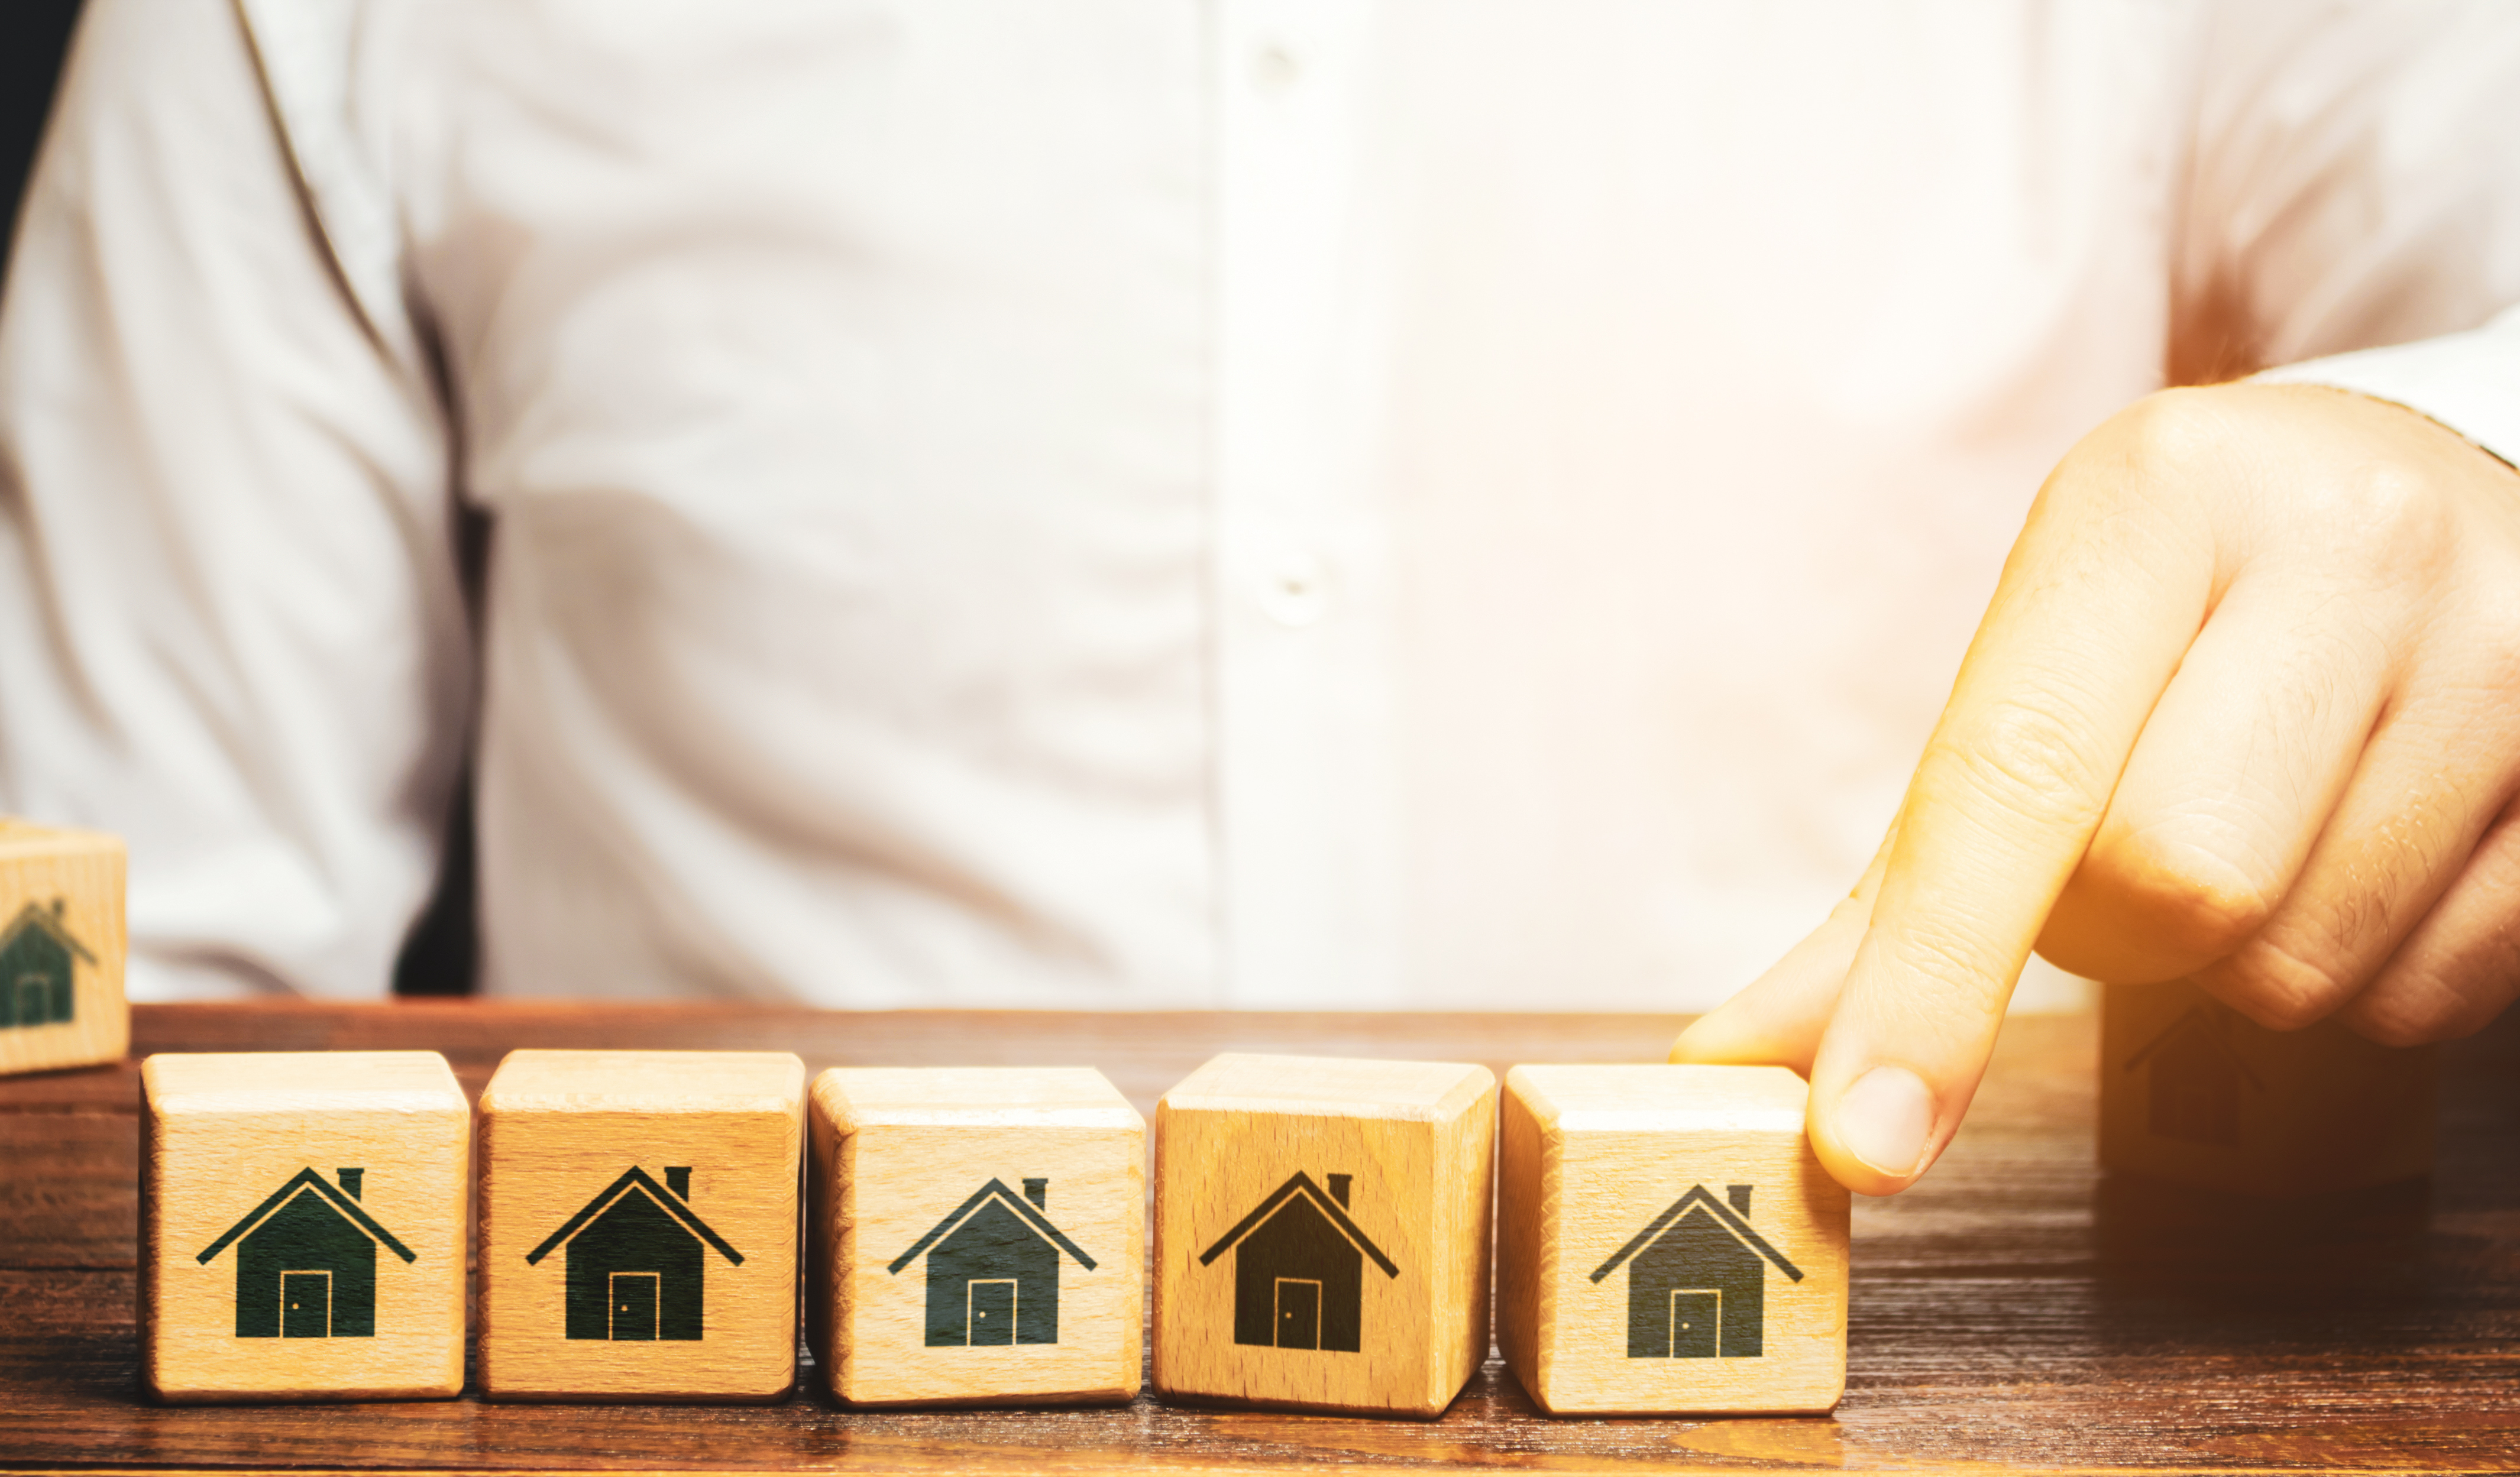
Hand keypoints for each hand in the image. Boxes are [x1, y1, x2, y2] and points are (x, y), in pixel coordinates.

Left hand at [1672, 382, 2519, 1195]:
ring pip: (2306, 962)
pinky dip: (2374, 972)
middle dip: (2120, 931)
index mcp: (2156, 496)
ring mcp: (2510, 642)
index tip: (1859, 1139)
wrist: (2438, 488)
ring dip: (2245, 959)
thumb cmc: (2200, 600)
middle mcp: (2348, 542)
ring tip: (2271, 823)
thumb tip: (1742, 1061)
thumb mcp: (2041, 669)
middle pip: (2173, 889)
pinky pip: (2442, 993)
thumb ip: (1897, 885)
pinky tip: (2377, 851)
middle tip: (2138, 848)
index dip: (1930, 980)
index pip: (2018, 779)